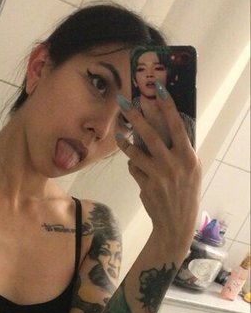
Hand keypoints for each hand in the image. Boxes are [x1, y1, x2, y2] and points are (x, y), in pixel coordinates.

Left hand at [116, 83, 201, 260]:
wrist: (175, 223)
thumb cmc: (186, 193)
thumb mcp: (192, 170)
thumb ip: (181, 151)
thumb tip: (167, 127)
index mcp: (188, 157)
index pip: (176, 125)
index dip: (167, 106)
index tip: (158, 88)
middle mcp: (172, 165)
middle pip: (150, 134)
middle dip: (136, 116)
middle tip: (124, 102)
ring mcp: (157, 176)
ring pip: (135, 151)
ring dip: (125, 140)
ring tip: (119, 131)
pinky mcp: (144, 186)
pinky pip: (134, 168)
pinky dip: (133, 164)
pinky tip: (135, 165)